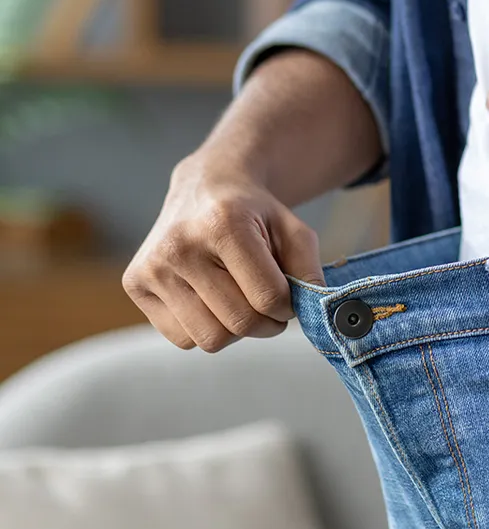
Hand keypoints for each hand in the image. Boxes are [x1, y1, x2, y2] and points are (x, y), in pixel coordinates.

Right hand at [123, 155, 324, 352]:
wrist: (204, 189)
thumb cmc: (254, 214)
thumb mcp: (294, 230)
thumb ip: (310, 270)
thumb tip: (314, 311)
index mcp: (223, 225)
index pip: (267, 297)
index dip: (288, 307)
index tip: (288, 298)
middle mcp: (180, 245)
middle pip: (239, 323)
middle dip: (266, 323)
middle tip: (269, 306)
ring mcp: (152, 266)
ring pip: (209, 339)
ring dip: (235, 330)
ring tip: (239, 300)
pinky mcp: (135, 284)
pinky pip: (182, 339)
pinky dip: (205, 328)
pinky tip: (210, 299)